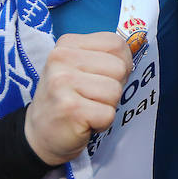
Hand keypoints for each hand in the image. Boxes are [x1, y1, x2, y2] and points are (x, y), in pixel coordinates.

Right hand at [25, 32, 131, 165]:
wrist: (39, 134)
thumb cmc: (66, 99)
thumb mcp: (79, 68)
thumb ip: (105, 56)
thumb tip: (138, 45)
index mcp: (67, 44)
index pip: (116, 43)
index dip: (121, 64)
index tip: (102, 77)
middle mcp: (61, 59)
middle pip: (119, 68)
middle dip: (113, 87)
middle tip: (91, 97)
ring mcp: (63, 83)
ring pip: (115, 91)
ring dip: (107, 106)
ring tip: (86, 109)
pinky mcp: (70, 108)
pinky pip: (108, 114)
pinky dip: (102, 123)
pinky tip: (83, 121)